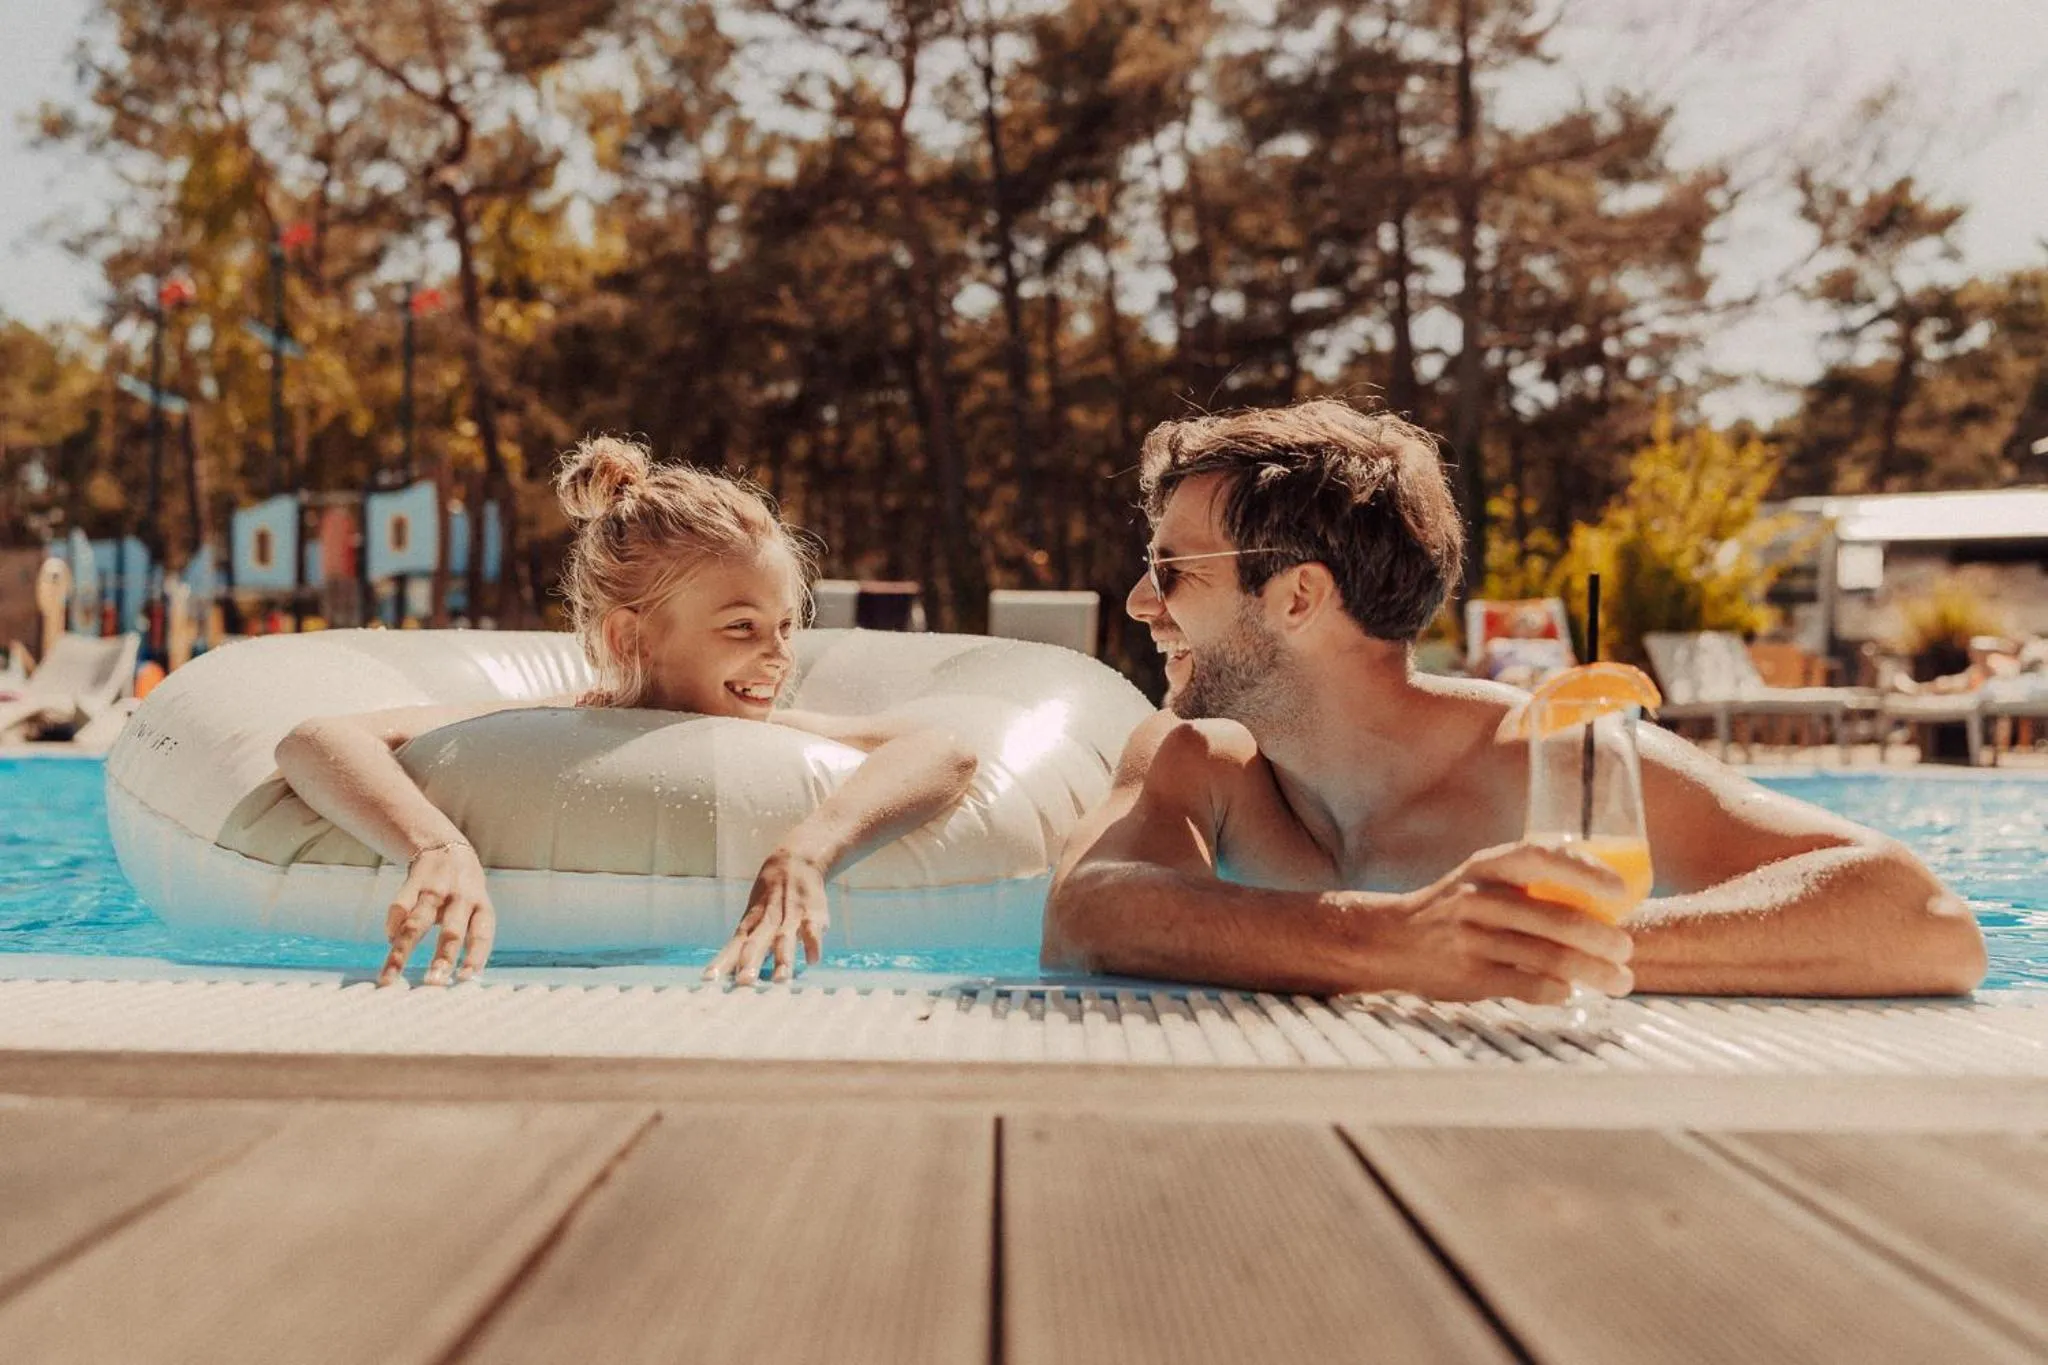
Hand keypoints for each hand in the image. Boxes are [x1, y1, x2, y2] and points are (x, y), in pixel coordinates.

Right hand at [379, 840, 494, 986]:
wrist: (447, 848)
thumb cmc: (464, 894)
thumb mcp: (476, 910)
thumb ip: (466, 939)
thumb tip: (457, 979)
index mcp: (481, 907)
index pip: (482, 935)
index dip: (475, 956)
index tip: (465, 978)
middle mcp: (461, 898)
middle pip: (452, 931)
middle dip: (442, 958)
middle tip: (434, 983)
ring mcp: (436, 890)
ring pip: (417, 923)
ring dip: (403, 951)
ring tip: (390, 977)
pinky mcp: (413, 882)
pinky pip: (399, 906)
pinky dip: (392, 926)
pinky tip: (389, 941)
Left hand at [705, 848, 830, 984]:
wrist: (795, 862)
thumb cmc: (768, 900)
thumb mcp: (751, 919)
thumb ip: (741, 947)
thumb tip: (720, 977)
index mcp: (750, 925)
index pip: (733, 946)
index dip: (722, 962)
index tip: (709, 980)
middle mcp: (768, 922)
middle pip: (757, 944)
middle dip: (750, 963)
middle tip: (744, 983)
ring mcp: (791, 917)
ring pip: (784, 939)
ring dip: (782, 958)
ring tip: (780, 980)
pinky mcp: (812, 914)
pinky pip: (812, 929)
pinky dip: (812, 944)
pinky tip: (812, 960)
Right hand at [1370, 842, 1634, 1003]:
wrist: (1390, 940)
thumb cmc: (1453, 908)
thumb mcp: (1480, 880)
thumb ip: (1527, 884)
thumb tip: (1606, 900)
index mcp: (1485, 867)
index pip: (1540, 857)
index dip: (1584, 871)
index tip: (1620, 890)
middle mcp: (1478, 899)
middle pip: (1555, 918)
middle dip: (1603, 938)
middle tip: (1627, 950)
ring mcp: (1472, 940)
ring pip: (1549, 958)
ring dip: (1595, 972)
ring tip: (1620, 981)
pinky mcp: (1470, 976)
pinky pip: (1526, 986)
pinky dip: (1557, 991)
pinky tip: (1569, 992)